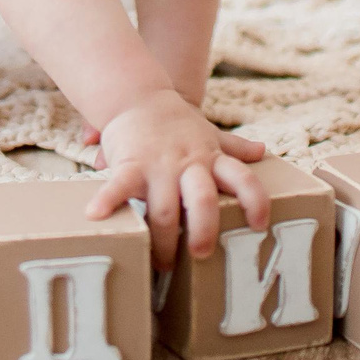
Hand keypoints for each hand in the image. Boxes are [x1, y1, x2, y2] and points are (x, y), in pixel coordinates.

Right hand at [85, 92, 268, 270]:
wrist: (137, 96)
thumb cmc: (176, 122)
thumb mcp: (208, 133)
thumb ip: (234, 147)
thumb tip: (263, 151)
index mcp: (211, 158)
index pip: (243, 178)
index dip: (255, 201)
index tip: (259, 226)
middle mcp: (189, 164)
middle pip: (202, 201)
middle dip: (202, 232)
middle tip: (200, 255)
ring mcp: (159, 166)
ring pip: (164, 210)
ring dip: (162, 241)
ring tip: (161, 263)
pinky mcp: (130, 164)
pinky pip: (120, 186)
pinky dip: (108, 201)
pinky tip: (97, 216)